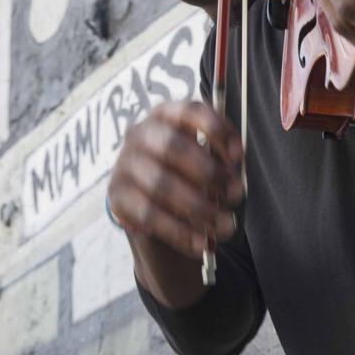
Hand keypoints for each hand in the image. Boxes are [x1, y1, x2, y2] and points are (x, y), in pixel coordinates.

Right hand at [107, 100, 243, 260]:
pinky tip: (202, 243)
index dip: (216, 130)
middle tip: (236, 195)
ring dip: (199, 208)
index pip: (190, 110)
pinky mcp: (116, 196)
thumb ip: (220, 160)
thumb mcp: (206, 163)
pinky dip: (180, 232)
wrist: (154, 215)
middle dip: (210, 173)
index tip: (238, 157)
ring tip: (226, 225)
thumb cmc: (187, 178)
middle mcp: (140, 133)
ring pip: (161, 185)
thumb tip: (235, 174)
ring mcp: (123, 164)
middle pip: (173, 146)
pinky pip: (149, 215)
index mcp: (167, 115)